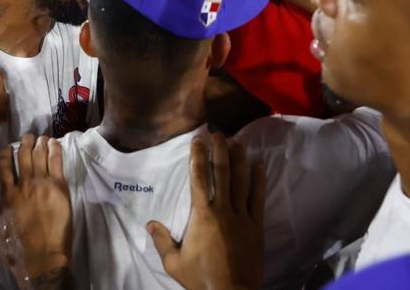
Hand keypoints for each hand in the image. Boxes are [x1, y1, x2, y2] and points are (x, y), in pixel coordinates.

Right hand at [0, 135, 71, 288]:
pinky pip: (57, 162)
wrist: (43, 258)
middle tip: (28, 137)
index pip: (3, 166)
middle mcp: (24, 185)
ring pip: (40, 155)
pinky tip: (54, 143)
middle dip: (25, 143)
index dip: (5, 153)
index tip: (8, 148)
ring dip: (40, 143)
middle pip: (24, 156)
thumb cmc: (17, 251)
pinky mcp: (59, 188)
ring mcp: (42, 184)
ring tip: (42, 137)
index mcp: (7, 195)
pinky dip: (55, 150)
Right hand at [148, 135, 264, 289]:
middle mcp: (223, 210)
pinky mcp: (256, 226)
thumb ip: (162, 240)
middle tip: (218, 133)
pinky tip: (259, 166)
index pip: (199, 178)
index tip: (197, 140)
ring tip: (238, 142)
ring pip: (242, 181)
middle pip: (222, 173)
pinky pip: (258, 198)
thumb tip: (150, 223)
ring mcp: (242, 217)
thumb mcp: (174, 262)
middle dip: (220, 150)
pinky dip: (258, 180)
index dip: (198, 156)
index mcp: (202, 215)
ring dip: (239, 159)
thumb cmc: (201, 279)